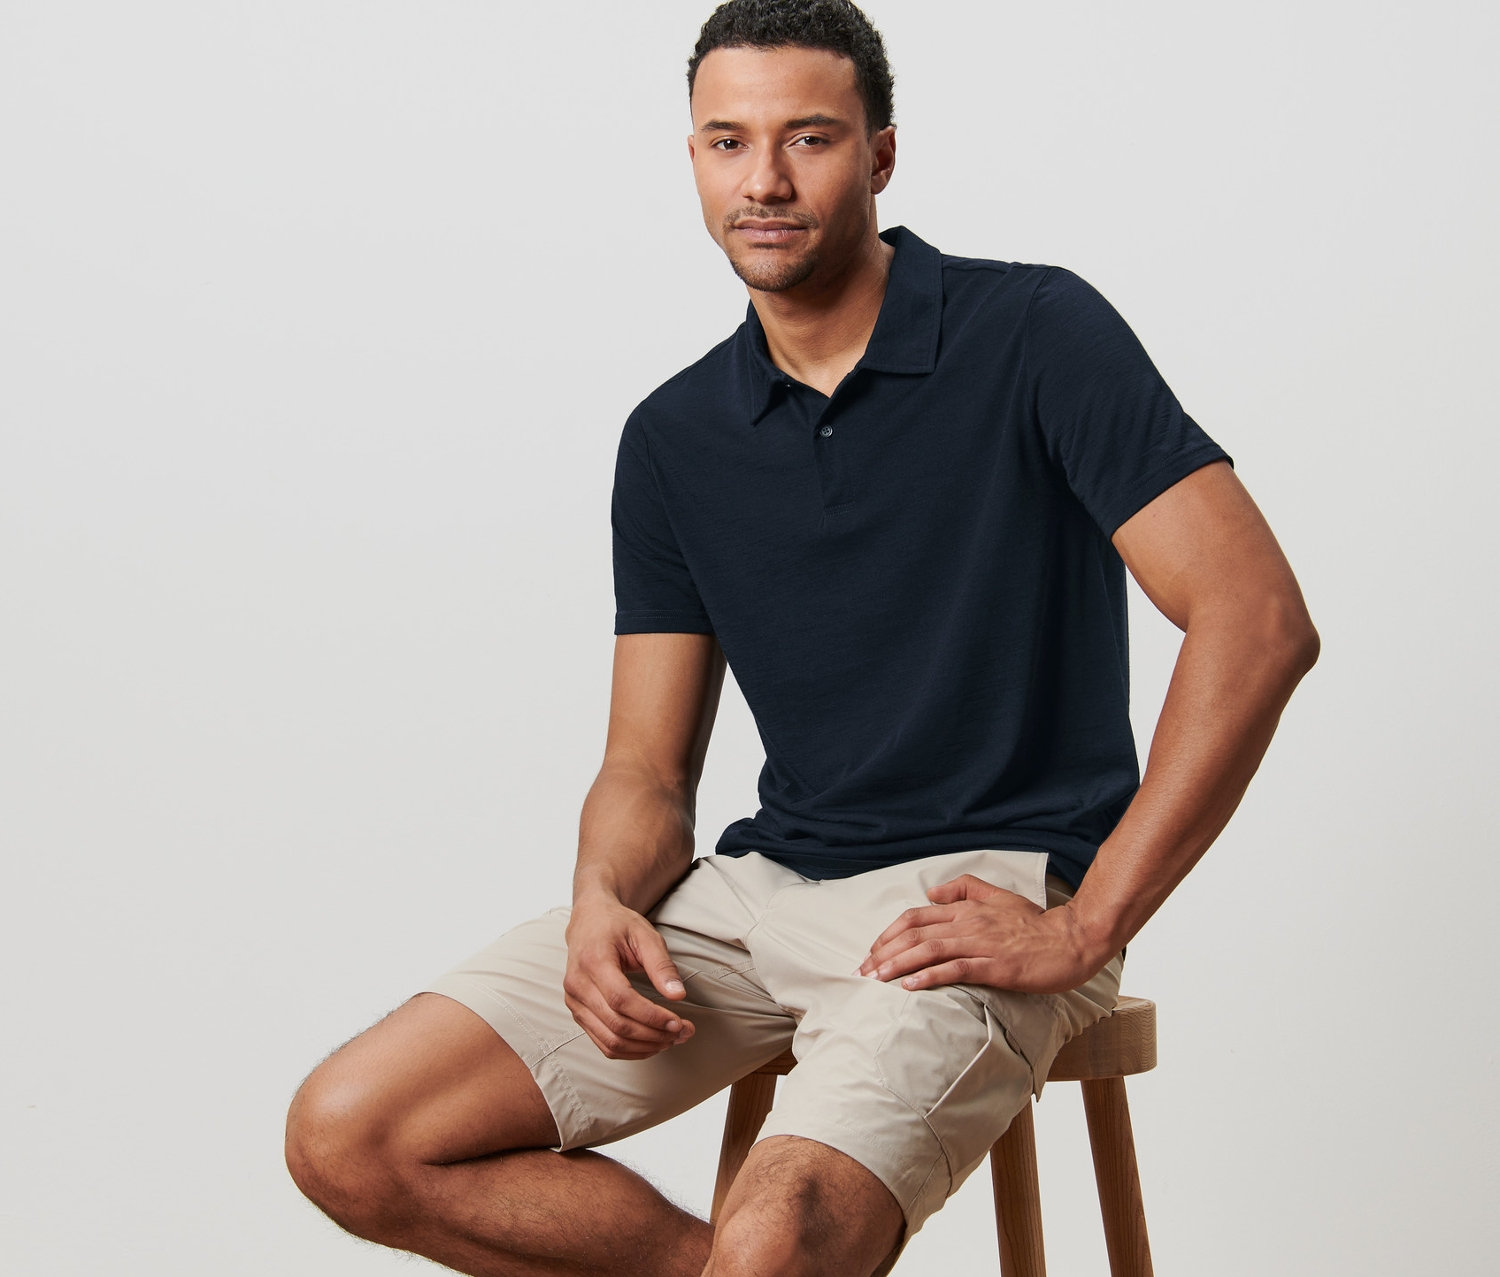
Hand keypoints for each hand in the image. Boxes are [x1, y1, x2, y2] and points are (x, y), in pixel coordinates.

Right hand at [563, 895, 693, 1058]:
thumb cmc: (617, 925)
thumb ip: (662, 965)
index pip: (621, 1000)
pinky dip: (630, 1050)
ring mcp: (574, 1002)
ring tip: (671, 1039)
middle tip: (683, 1032)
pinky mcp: (578, 1013)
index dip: (651, 1016)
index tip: (678, 1022)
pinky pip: (603, 1042)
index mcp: (593, 961)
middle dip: (654, 1035)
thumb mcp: (645, 935)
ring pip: (609, 1041)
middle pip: (617, 1025)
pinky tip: (651, 1043)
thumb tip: (678, 995)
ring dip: (644, 1047)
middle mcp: (578, 985)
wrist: (589, 921)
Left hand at [858, 874, 1102, 994]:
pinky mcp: (995, 966)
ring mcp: (981, 944)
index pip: (917, 917)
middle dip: (884, 952)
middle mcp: (969, 923)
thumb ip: (965, 888)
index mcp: (967, 908)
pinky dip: (929, 976)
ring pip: (929, 950)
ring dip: (898, 965)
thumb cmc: (1036, 924)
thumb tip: (931, 892)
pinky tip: (910, 987)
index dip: (890, 934)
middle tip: (864, 970)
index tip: (873, 951)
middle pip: (915, 934)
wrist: (1071, 940)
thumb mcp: (999, 896)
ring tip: (877, 979)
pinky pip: (955, 969)